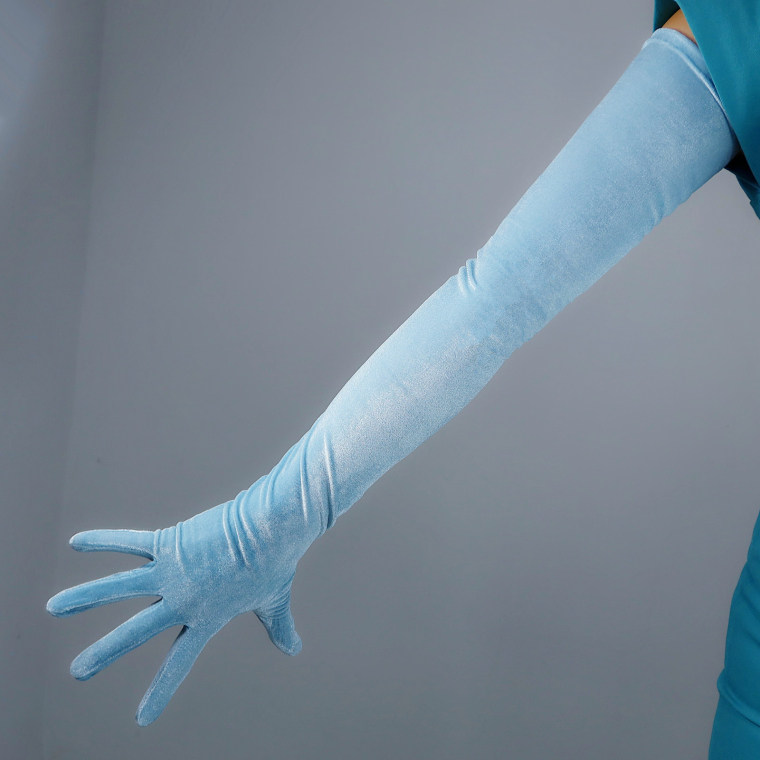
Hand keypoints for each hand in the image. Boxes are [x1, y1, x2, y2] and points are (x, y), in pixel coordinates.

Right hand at [46, 479, 309, 725]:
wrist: (272, 527)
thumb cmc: (275, 563)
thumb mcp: (273, 601)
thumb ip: (280, 627)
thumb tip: (295, 649)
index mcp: (206, 618)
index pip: (179, 662)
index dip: (160, 691)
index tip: (143, 719)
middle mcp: (183, 598)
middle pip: (136, 631)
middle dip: (104, 653)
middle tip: (77, 672)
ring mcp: (173, 570)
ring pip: (120, 587)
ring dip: (85, 597)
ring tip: (53, 607)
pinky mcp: (170, 541)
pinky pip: (130, 542)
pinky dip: (104, 541)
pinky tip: (76, 542)